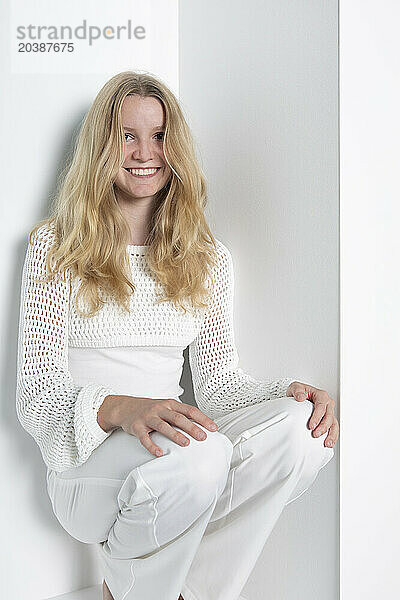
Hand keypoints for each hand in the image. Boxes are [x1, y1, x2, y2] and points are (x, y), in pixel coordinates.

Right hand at [98, 395, 218, 457]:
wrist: (125, 407)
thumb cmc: (151, 409)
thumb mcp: (166, 407)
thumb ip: (181, 415)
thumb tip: (202, 426)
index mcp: (170, 404)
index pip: (189, 410)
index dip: (202, 419)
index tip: (213, 428)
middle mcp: (160, 409)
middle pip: (178, 418)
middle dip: (191, 427)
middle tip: (203, 437)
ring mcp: (148, 417)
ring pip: (163, 426)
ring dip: (175, 435)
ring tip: (185, 443)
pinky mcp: (137, 427)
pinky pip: (144, 438)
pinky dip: (152, 446)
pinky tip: (160, 453)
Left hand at [286, 381, 338, 447]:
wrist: (299, 395)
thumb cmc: (299, 391)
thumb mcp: (295, 387)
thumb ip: (297, 391)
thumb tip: (300, 397)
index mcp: (321, 395)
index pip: (321, 407)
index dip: (317, 417)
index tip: (311, 426)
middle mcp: (328, 404)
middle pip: (329, 417)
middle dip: (323, 427)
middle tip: (315, 435)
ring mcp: (329, 412)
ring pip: (334, 424)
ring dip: (331, 434)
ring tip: (327, 443)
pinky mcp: (328, 420)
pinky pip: (333, 428)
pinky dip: (333, 436)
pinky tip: (329, 444)